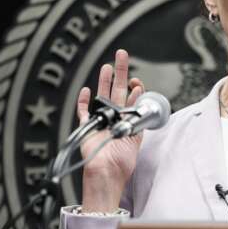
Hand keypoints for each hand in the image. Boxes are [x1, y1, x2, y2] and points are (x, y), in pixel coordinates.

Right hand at [76, 49, 144, 210]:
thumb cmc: (122, 163)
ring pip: (102, 95)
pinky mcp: (86, 126)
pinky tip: (86, 89)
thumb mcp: (136, 139)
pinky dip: (83, 100)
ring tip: (108, 65)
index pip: (131, 98)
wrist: (107, 174)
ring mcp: (100, 121)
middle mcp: (113, 118)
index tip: (138, 82)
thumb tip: (144, 103)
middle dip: (121, 72)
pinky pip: (83, 110)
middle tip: (122, 54)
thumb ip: (139, 120)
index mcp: (127, 121)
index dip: (136, 88)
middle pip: (117, 90)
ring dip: (105, 80)